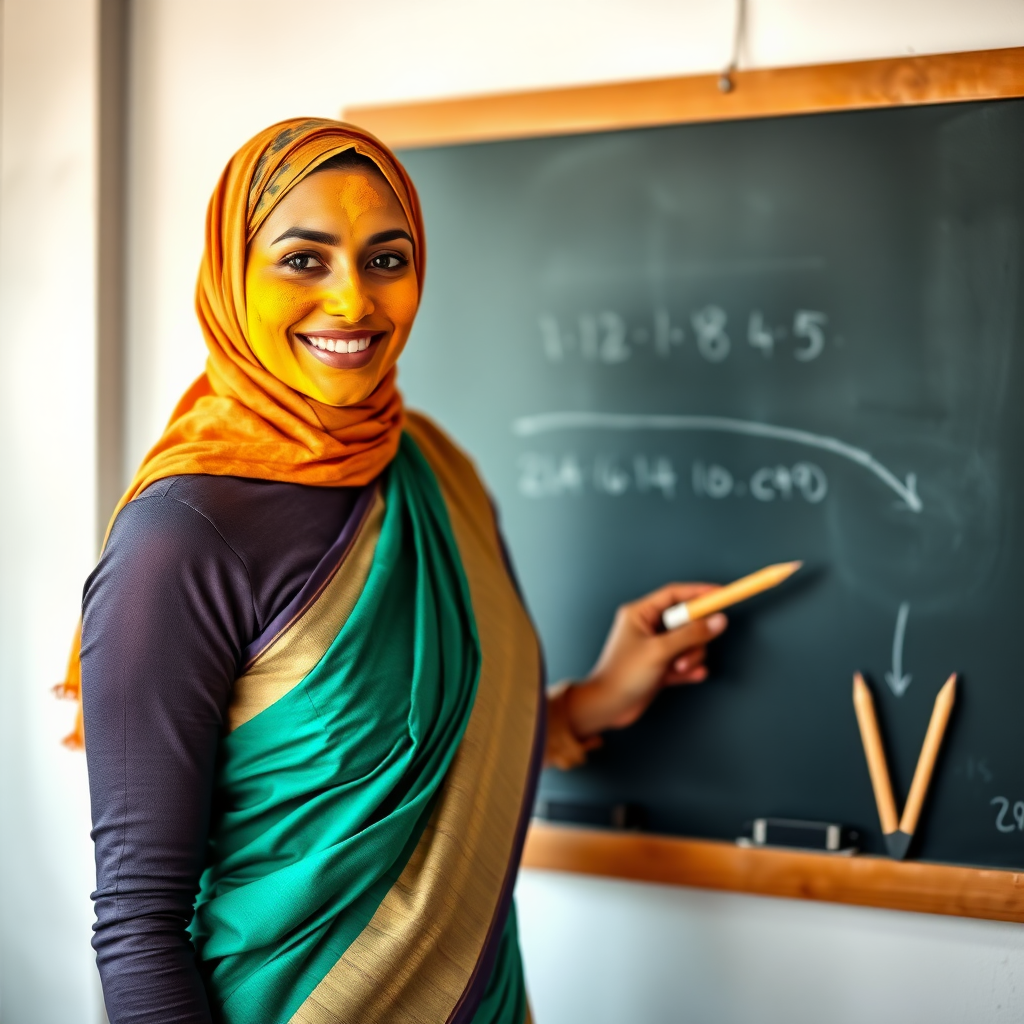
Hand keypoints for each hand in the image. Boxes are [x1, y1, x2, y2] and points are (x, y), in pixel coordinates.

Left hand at [564, 583, 727, 737]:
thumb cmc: (623, 675)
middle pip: (686, 620)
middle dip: (694, 637)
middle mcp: (647, 627)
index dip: (699, 593)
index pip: (674, 594)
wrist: (609, 707)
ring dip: (691, 656)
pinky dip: (690, 668)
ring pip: (688, 642)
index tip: (721, 594)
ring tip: (680, 669)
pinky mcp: (660, 665)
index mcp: (640, 614)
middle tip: (689, 651)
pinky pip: (684, 660)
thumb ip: (691, 634)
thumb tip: (717, 621)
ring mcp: (655, 646)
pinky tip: (691, 675)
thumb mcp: (660, 651)